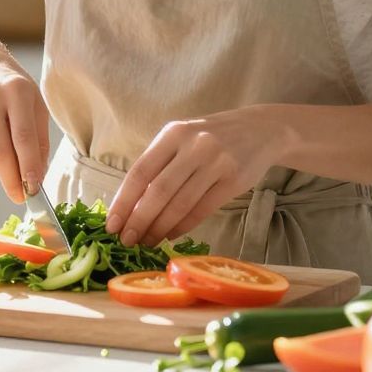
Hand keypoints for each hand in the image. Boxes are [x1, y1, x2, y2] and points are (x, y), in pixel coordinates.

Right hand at [0, 46, 51, 203]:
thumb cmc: (12, 88)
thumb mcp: (34, 102)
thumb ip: (39, 138)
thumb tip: (37, 177)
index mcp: (16, 89)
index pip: (23, 137)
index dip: (29, 167)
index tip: (35, 190)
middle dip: (11, 180)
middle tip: (19, 196)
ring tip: (2, 145)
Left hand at [106, 110, 293, 247]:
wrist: (259, 130)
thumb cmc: (210, 138)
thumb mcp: (182, 138)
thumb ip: (159, 164)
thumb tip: (128, 205)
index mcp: (173, 133)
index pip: (140, 172)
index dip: (123, 201)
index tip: (112, 224)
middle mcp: (193, 145)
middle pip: (158, 191)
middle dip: (138, 220)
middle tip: (127, 240)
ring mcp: (215, 162)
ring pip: (179, 204)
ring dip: (159, 228)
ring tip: (147, 241)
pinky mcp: (233, 180)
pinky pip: (201, 210)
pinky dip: (182, 226)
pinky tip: (170, 235)